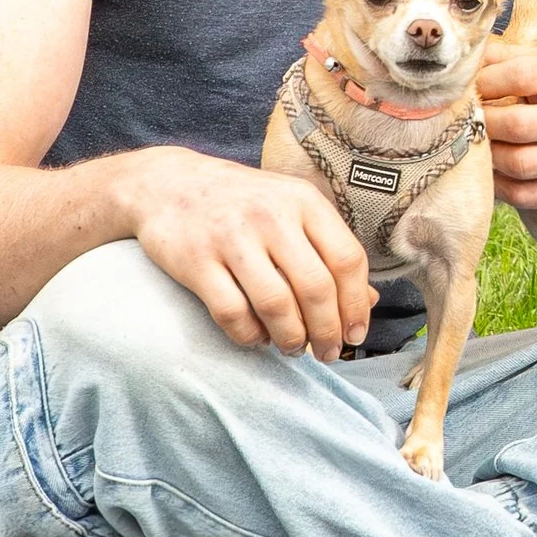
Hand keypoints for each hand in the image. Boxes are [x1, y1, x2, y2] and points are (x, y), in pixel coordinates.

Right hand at [125, 146, 373, 359]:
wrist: (169, 183)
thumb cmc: (245, 202)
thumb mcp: (293, 209)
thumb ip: (329, 248)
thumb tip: (367, 301)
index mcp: (305, 201)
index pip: (347, 259)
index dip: (356, 303)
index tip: (356, 334)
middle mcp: (272, 216)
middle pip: (315, 287)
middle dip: (327, 330)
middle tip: (329, 353)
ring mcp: (232, 238)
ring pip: (275, 304)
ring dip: (291, 338)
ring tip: (295, 349)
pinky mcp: (195, 261)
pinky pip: (231, 312)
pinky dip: (249, 335)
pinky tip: (257, 338)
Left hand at [481, 42, 536, 215]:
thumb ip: (518, 58)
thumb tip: (470, 55)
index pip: (522, 75)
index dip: (485, 82)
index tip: (467, 87)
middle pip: (515, 123)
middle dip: (481, 122)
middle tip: (465, 120)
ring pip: (517, 163)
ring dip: (488, 155)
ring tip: (478, 145)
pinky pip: (524, 194)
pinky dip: (499, 184)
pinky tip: (493, 171)